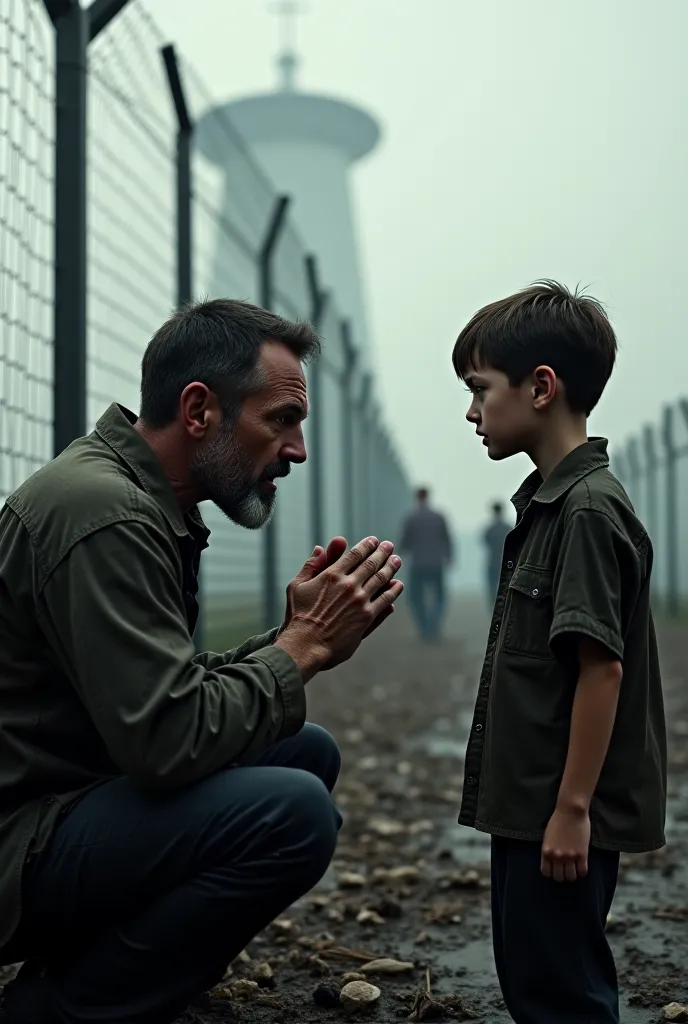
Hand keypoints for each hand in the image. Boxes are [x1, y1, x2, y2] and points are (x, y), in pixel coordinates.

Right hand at [275, 536, 402, 678]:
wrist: (306, 644)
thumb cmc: (298, 616)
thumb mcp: (297, 586)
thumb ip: (310, 566)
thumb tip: (319, 548)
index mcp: (332, 575)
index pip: (355, 554)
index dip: (366, 545)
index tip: (373, 541)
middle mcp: (349, 585)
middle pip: (371, 564)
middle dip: (382, 553)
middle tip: (389, 546)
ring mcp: (360, 601)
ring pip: (381, 579)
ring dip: (391, 568)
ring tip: (396, 560)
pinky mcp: (367, 617)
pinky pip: (384, 600)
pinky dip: (393, 591)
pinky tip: (398, 585)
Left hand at [541, 806, 590, 881]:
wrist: (571, 810)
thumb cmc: (558, 820)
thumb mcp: (548, 836)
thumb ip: (549, 849)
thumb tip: (552, 860)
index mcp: (546, 851)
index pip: (546, 872)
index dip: (551, 872)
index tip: (555, 869)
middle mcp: (556, 856)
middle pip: (559, 877)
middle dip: (562, 875)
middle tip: (566, 869)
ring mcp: (570, 856)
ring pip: (571, 877)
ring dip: (573, 874)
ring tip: (575, 869)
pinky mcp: (582, 854)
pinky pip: (583, 871)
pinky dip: (582, 871)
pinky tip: (582, 865)